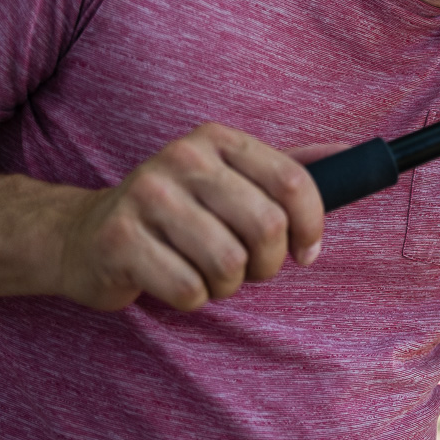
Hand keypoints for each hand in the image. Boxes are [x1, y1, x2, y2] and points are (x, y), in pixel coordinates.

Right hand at [57, 123, 326, 311]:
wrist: (84, 235)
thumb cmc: (178, 213)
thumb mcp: (232, 178)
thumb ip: (291, 168)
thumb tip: (354, 155)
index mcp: (217, 140)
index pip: (293, 181)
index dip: (312, 226)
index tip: (306, 252)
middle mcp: (181, 159)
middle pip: (266, 226)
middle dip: (268, 264)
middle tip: (250, 269)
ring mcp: (145, 197)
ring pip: (229, 263)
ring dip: (228, 284)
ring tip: (209, 275)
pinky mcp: (118, 240)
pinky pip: (188, 289)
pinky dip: (193, 299)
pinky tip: (174, 282)